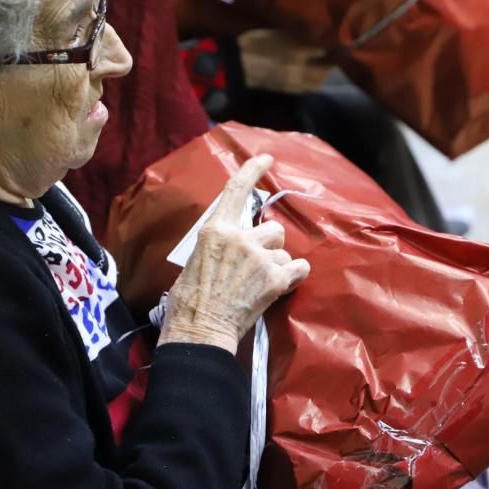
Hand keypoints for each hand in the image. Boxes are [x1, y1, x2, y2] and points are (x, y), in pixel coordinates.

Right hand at [158, 154, 310, 354]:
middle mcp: (240, 238)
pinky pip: (299, 268)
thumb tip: (235, 243)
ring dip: (277, 264)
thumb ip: (220, 244)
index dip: (252, 171)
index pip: (236, 190)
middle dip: (269, 244)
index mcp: (215, 230)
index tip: (266, 159)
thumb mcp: (196, 259)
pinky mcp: (275, 279)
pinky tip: (281, 286)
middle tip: (256, 265)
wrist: (200, 329)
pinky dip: (293, 277)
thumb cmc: (189, 300)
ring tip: (260, 284)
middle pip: (272, 229)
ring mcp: (260, 258)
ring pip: (284, 251)